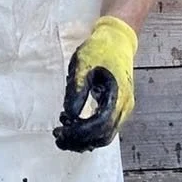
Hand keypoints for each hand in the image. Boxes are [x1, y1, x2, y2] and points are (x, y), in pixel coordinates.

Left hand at [53, 17, 137, 151]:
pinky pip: (105, 127)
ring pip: (105, 135)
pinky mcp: (118, 107)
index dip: (79, 133)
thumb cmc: (100, 49)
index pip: (100, 125)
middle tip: (57, 137)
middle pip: (103, 136)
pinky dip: (89, 131)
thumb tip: (69, 115)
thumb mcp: (83, 65)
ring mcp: (123, 108)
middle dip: (79, 141)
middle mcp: (124, 107)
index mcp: (118, 96)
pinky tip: (72, 124)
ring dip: (83, 139)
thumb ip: (76, 90)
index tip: (60, 131)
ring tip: (62, 133)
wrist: (117, 39)